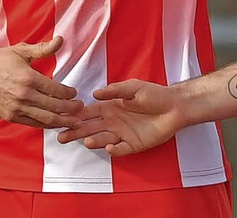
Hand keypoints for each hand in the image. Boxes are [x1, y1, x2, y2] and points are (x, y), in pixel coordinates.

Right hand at [0, 36, 82, 128]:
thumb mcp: (21, 51)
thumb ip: (43, 49)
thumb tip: (60, 40)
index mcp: (28, 78)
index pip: (55, 90)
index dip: (68, 93)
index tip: (75, 93)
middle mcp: (24, 95)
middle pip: (54, 107)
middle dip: (70, 109)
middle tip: (80, 109)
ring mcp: (16, 108)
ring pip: (45, 119)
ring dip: (61, 121)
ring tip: (73, 122)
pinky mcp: (9, 116)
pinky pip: (32, 123)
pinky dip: (45, 125)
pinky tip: (53, 124)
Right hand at [58, 79, 184, 155]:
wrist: (175, 106)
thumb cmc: (154, 94)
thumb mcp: (134, 87)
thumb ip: (115, 90)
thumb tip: (95, 93)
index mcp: (111, 107)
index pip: (90, 112)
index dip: (77, 114)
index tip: (63, 117)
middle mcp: (113, 122)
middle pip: (91, 128)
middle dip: (76, 132)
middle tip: (61, 136)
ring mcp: (122, 134)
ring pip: (103, 139)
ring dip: (94, 140)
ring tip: (86, 141)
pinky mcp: (134, 145)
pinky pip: (121, 149)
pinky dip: (114, 149)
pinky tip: (110, 146)